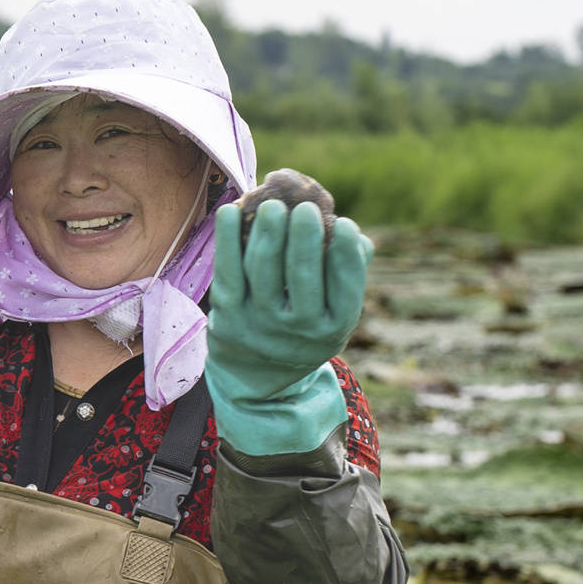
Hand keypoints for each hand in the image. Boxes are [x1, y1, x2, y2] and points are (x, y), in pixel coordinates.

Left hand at [205, 201, 371, 454]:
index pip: (346, 286)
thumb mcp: (332, 313)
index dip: (346, 254)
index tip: (344, 224)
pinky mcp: (227, 316)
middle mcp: (298, 330)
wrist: (254, 376)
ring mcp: (260, 324)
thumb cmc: (302, 327)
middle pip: (302, 275)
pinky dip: (228, 240)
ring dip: (268, 233)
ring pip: (264, 270)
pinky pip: (227, 273)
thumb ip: (346, 274)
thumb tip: (355, 236)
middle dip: (304, 237)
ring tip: (272, 207)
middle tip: (304, 209)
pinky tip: (230, 212)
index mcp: (334, 327)